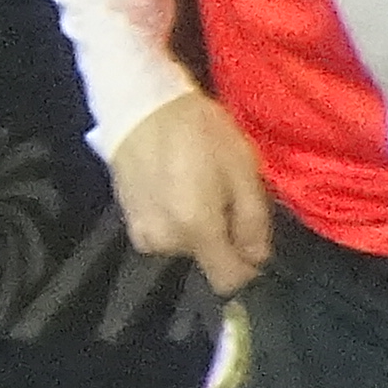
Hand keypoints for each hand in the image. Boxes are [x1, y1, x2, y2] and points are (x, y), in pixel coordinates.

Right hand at [108, 89, 269, 288]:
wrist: (142, 106)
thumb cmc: (200, 133)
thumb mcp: (243, 169)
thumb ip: (253, 221)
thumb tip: (257, 258)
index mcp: (198, 231)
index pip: (228, 281)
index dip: (247, 267)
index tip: (252, 240)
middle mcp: (167, 243)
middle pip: (207, 259)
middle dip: (220, 235)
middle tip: (223, 194)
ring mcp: (143, 234)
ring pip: (185, 246)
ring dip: (196, 227)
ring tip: (196, 187)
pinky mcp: (129, 222)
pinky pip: (164, 233)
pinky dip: (174, 219)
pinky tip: (174, 186)